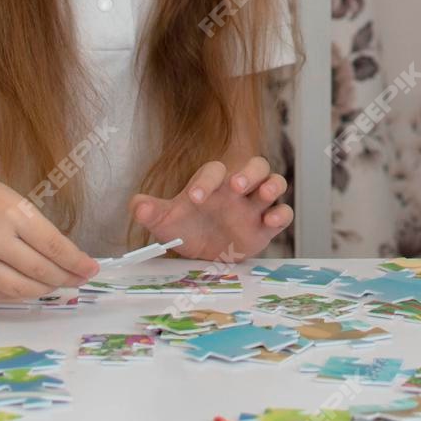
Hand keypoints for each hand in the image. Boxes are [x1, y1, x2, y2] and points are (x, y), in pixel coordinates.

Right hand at [0, 172, 101, 299]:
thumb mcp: (18, 203)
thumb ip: (41, 231)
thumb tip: (72, 260)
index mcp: (11, 214)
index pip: (53, 246)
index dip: (76, 261)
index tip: (91, 268)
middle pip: (39, 270)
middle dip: (66, 277)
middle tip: (80, 278)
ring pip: (21, 288)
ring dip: (46, 289)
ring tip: (59, 283)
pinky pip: (0, 295)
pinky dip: (22, 294)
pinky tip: (34, 287)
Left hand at [130, 156, 291, 260]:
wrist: (204, 255)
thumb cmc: (187, 230)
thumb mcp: (166, 223)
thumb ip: (151, 212)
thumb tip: (136, 205)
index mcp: (214, 183)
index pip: (214, 171)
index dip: (205, 181)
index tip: (194, 199)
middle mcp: (238, 190)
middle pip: (255, 165)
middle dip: (249, 172)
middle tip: (237, 185)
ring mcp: (255, 206)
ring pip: (274, 182)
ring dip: (272, 185)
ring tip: (264, 195)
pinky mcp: (266, 226)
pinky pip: (284, 213)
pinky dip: (281, 214)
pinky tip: (271, 221)